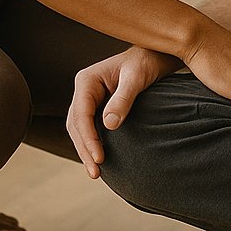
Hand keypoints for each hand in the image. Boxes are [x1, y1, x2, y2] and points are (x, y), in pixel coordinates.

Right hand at [67, 46, 178, 178]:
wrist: (154, 57)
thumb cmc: (146, 63)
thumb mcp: (137, 78)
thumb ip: (123, 99)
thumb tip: (109, 125)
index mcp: (86, 80)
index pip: (80, 114)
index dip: (88, 138)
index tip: (99, 158)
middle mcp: (83, 90)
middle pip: (76, 125)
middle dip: (84, 149)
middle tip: (95, 173)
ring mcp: (88, 99)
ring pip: (79, 129)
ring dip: (86, 150)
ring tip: (96, 172)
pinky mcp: (97, 107)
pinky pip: (89, 128)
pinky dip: (92, 144)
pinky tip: (99, 159)